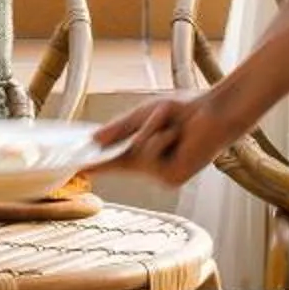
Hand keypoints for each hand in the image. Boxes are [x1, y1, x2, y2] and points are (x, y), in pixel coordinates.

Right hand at [94, 87, 248, 186]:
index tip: (74, 170)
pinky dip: (159, 138)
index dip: (93, 164)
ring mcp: (161, 175)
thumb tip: (95, 139)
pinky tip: (178, 136)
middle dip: (111, 144)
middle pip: (117, 159)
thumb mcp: (145, 114)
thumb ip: (120, 128)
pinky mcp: (172, 178)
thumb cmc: (185, 111)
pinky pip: (150, 154)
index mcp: (142, 151)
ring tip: (172, 124)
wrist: (214, 112)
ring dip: (150, 129)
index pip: (112, 160)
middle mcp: (149, 167)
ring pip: (136, 152)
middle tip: (103, 145)